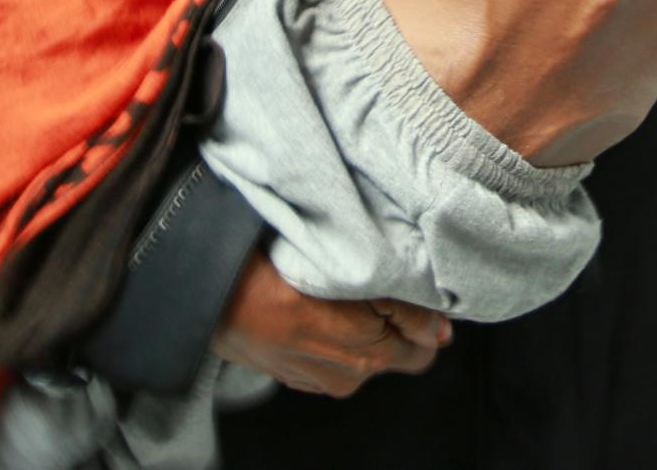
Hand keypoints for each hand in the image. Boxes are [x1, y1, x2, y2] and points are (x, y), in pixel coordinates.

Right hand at [208, 248, 450, 397]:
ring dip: (364, 325)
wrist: (213, 293)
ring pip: (366, 352)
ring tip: (343, 287)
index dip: (423, 312)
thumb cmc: (278, 276)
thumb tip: (443, 332)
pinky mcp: (297, 376)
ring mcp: (321, 380)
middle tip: (378, 281)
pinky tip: (319, 305)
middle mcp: (349, 376)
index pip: (426, 344)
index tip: (411, 284)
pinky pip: (334, 357)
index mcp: (370, 355)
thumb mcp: (352, 280)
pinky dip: (335, 335)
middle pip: (397, 350)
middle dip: (396, 320)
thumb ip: (406, 306)